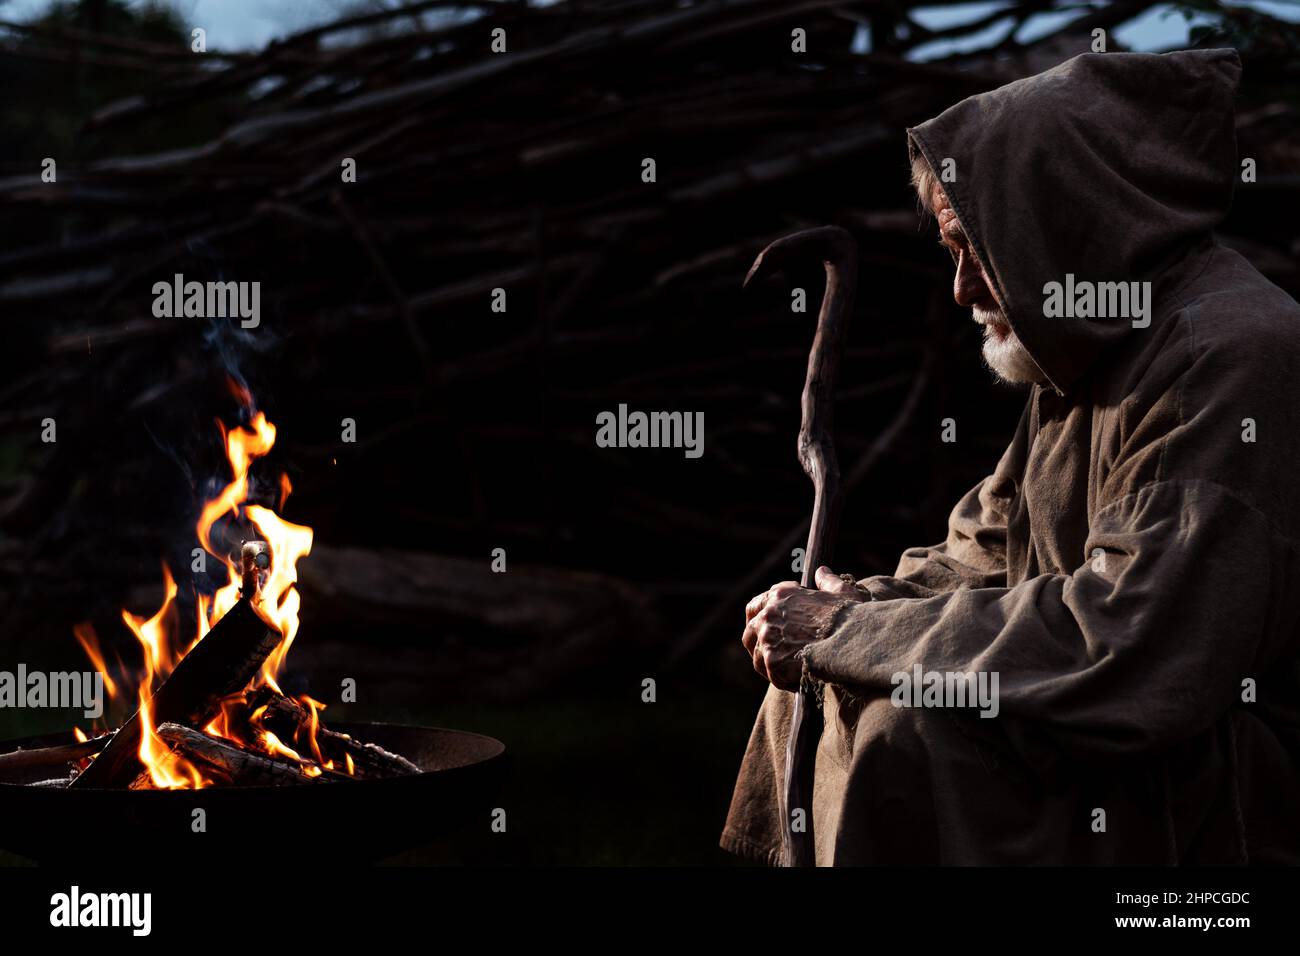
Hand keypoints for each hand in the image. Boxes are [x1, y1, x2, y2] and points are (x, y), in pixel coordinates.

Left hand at [741, 566, 868, 689]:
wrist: (856, 641)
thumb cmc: (852, 617)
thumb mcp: (842, 593)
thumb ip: (828, 581)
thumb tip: (821, 572)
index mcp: (780, 594)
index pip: (755, 606)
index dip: (761, 619)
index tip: (772, 628)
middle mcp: (768, 614)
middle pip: (750, 633)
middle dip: (760, 645)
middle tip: (777, 655)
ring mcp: (768, 638)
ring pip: (758, 657)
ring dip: (771, 665)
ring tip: (789, 672)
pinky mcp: (772, 662)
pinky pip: (772, 675)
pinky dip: (784, 681)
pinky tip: (799, 681)